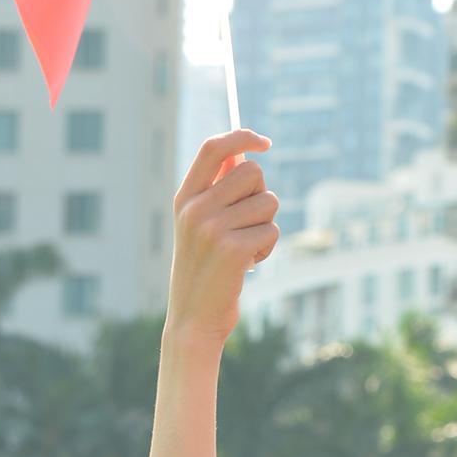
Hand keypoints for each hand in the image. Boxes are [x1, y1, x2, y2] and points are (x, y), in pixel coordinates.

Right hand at [167, 131, 278, 342]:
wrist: (193, 320)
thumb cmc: (203, 271)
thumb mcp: (200, 227)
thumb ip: (218, 191)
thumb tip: (247, 153)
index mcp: (185, 198)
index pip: (213, 149)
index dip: (242, 136)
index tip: (264, 143)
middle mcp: (195, 209)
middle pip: (251, 172)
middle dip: (261, 194)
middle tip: (248, 223)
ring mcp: (213, 229)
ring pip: (268, 202)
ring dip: (266, 226)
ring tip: (244, 249)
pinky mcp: (233, 250)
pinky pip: (271, 231)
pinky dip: (267, 249)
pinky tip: (247, 266)